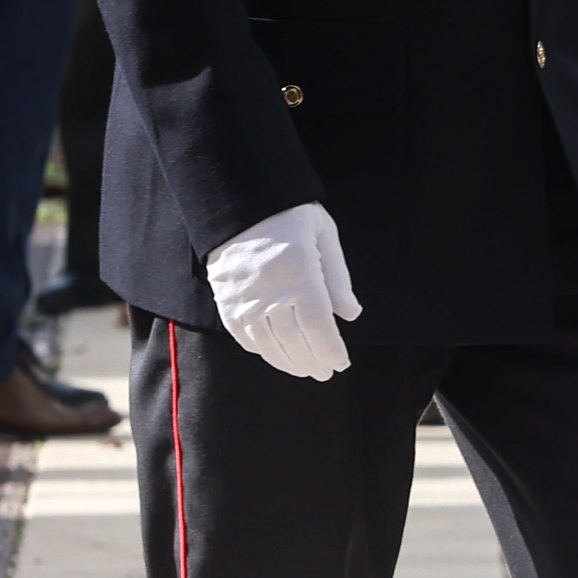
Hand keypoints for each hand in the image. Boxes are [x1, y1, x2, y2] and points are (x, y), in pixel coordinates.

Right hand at [203, 202, 363, 383]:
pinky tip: (277, 356)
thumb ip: (338, 278)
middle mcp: (270, 292)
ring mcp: (244, 299)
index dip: (330, 351)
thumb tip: (351, 315)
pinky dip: (262, 351)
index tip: (341, 364)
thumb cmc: (290, 217)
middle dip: (313, 361)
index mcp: (300, 274)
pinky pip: (243, 336)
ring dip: (288, 362)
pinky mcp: (226, 302)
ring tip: (305, 370)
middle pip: (294, 341)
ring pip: (268, 344)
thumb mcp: (324, 236)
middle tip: (326, 373)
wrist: (239, 204)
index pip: (318, 327)